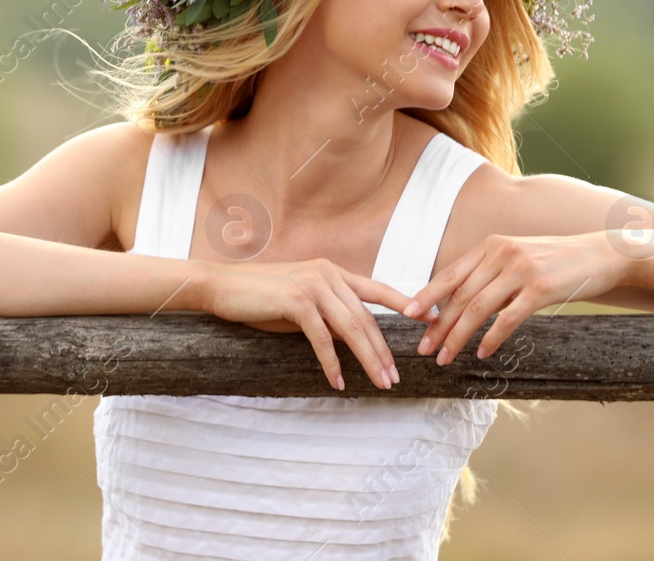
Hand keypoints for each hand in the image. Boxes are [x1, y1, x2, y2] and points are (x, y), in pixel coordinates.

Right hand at [200, 258, 435, 390]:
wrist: (222, 286)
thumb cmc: (261, 296)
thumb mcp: (302, 301)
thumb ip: (328, 313)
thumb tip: (351, 336)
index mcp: (333, 272)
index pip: (378, 289)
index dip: (406, 303)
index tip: (430, 319)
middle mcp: (329, 274)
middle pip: (367, 318)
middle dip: (383, 350)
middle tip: (395, 376)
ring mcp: (314, 286)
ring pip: (351, 328)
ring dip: (368, 359)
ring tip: (380, 382)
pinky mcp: (297, 302)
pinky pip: (322, 339)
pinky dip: (332, 363)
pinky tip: (338, 382)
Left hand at [401, 232, 630, 366]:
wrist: (600, 255)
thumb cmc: (556, 262)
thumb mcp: (518, 258)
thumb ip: (491, 274)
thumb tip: (461, 303)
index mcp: (492, 246)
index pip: (451, 274)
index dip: (427, 296)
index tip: (408, 317)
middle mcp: (502, 254)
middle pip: (460, 295)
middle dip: (438, 325)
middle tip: (423, 349)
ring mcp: (520, 270)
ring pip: (478, 309)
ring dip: (457, 336)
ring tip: (445, 357)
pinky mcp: (540, 288)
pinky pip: (507, 318)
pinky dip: (491, 338)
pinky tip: (482, 353)